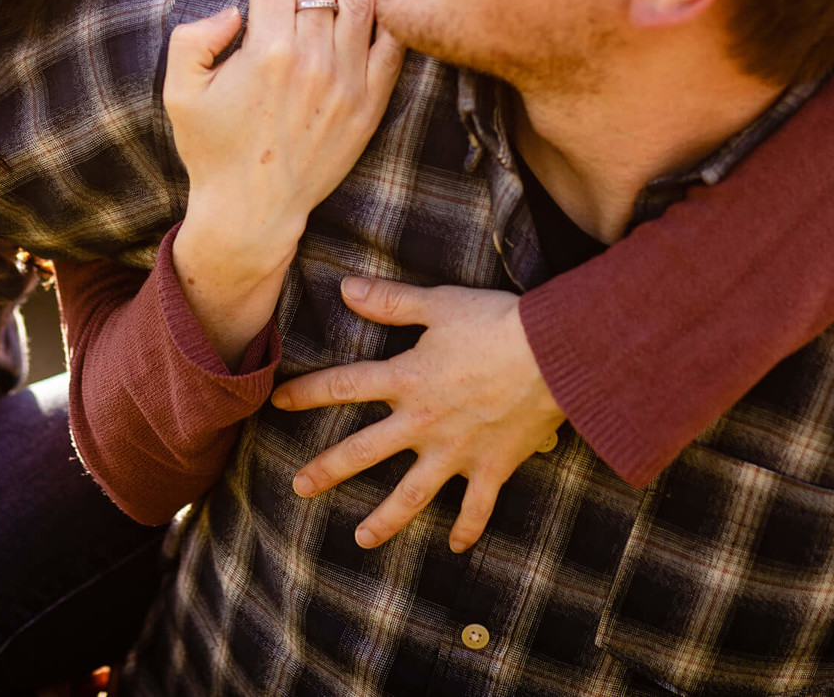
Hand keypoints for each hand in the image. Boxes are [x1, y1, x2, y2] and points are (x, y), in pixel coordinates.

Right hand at [163, 0, 406, 362]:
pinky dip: (386, 8)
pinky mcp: (371, 102)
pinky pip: (393, 41)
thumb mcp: (179, 91)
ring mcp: (349, 81)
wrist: (252, 210)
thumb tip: (235, 9)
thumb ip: (192, 37)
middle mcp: (313, 60)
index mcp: (266, 51)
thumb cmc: (212, 148)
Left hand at [271, 276, 566, 553]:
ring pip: (411, 494)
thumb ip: (390, 301)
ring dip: (385, 519)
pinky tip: (456, 545)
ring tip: (361, 538)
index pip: (344, 386)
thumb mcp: (438, 304)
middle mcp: (422, 423)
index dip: (308, 392)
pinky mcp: (491, 467)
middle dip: (327, 469)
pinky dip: (467, 528)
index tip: (278, 401)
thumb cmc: (497, 323)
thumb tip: (345, 289)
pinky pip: (476, 508)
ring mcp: (456, 452)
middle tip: (299, 487)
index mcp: (406, 380)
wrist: (554, 355)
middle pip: (363, 451)